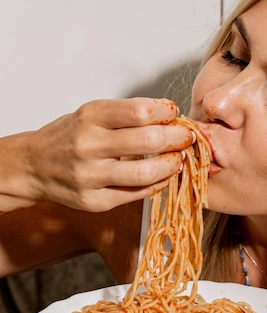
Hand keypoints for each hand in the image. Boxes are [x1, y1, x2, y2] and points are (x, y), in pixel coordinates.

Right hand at [2, 97, 192, 211]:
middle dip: (177, 138)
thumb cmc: (69, 137)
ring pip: (146, 174)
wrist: (33, 166)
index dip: (166, 112)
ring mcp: (90, 177)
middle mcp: (88, 146)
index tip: (174, 114)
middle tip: (187, 137)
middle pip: (148, 140)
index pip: (140, 111)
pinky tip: (163, 176)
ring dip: (172, 165)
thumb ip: (126, 115)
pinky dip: (158, 184)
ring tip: (178, 159)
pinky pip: (137, 194)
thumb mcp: (91, 115)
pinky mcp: (95, 201)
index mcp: (89, 117)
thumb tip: (170, 116)